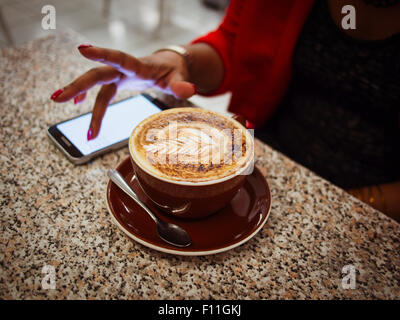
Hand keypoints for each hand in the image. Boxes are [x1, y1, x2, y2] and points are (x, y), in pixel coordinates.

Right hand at [50, 45, 196, 139]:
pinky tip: (78, 105)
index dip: (102, 54)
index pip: (119, 58)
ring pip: (96, 84)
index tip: (82, 49)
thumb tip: (189, 91)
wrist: (171, 65)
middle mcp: (125, 69)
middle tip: (57, 98)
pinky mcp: (119, 82)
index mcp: (139, 66)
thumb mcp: (180, 78)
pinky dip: (91, 101)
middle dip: (77, 85)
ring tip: (60, 104)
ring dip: (79, 94)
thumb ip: (182, 85)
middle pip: (98, 75)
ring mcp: (120, 75)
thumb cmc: (175, 70)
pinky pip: (102, 92)